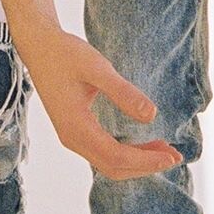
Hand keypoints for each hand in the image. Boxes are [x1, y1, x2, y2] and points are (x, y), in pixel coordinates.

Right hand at [20, 29, 182, 179]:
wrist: (38, 45)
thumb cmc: (65, 53)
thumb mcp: (97, 67)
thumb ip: (123, 92)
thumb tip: (152, 115)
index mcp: (76, 127)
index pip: (117, 157)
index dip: (146, 160)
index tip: (172, 155)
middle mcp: (72, 139)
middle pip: (114, 167)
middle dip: (146, 165)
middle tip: (175, 156)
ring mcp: (72, 136)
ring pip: (108, 163)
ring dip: (137, 161)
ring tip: (163, 150)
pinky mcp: (75, 130)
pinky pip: (103, 152)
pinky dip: (126, 153)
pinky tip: (142, 143)